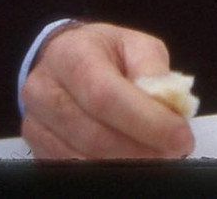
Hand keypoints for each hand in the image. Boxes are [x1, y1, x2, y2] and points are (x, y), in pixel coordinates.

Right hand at [21, 21, 194, 159]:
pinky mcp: (37, 146)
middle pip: (93, 134)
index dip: (145, 121)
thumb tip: (172, 108)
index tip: (179, 136)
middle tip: (173, 153)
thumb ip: (153, 71)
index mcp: (73, 53)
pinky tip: (130, 161)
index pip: (105, 95)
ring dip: (126, 164)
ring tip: (157, 157)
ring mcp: (36, 121)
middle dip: (140, 150)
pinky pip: (71, 168)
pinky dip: (105, 170)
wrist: (66, 57)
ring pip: (82, 158)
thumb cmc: (106, 53)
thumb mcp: (136, 45)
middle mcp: (45, 88)